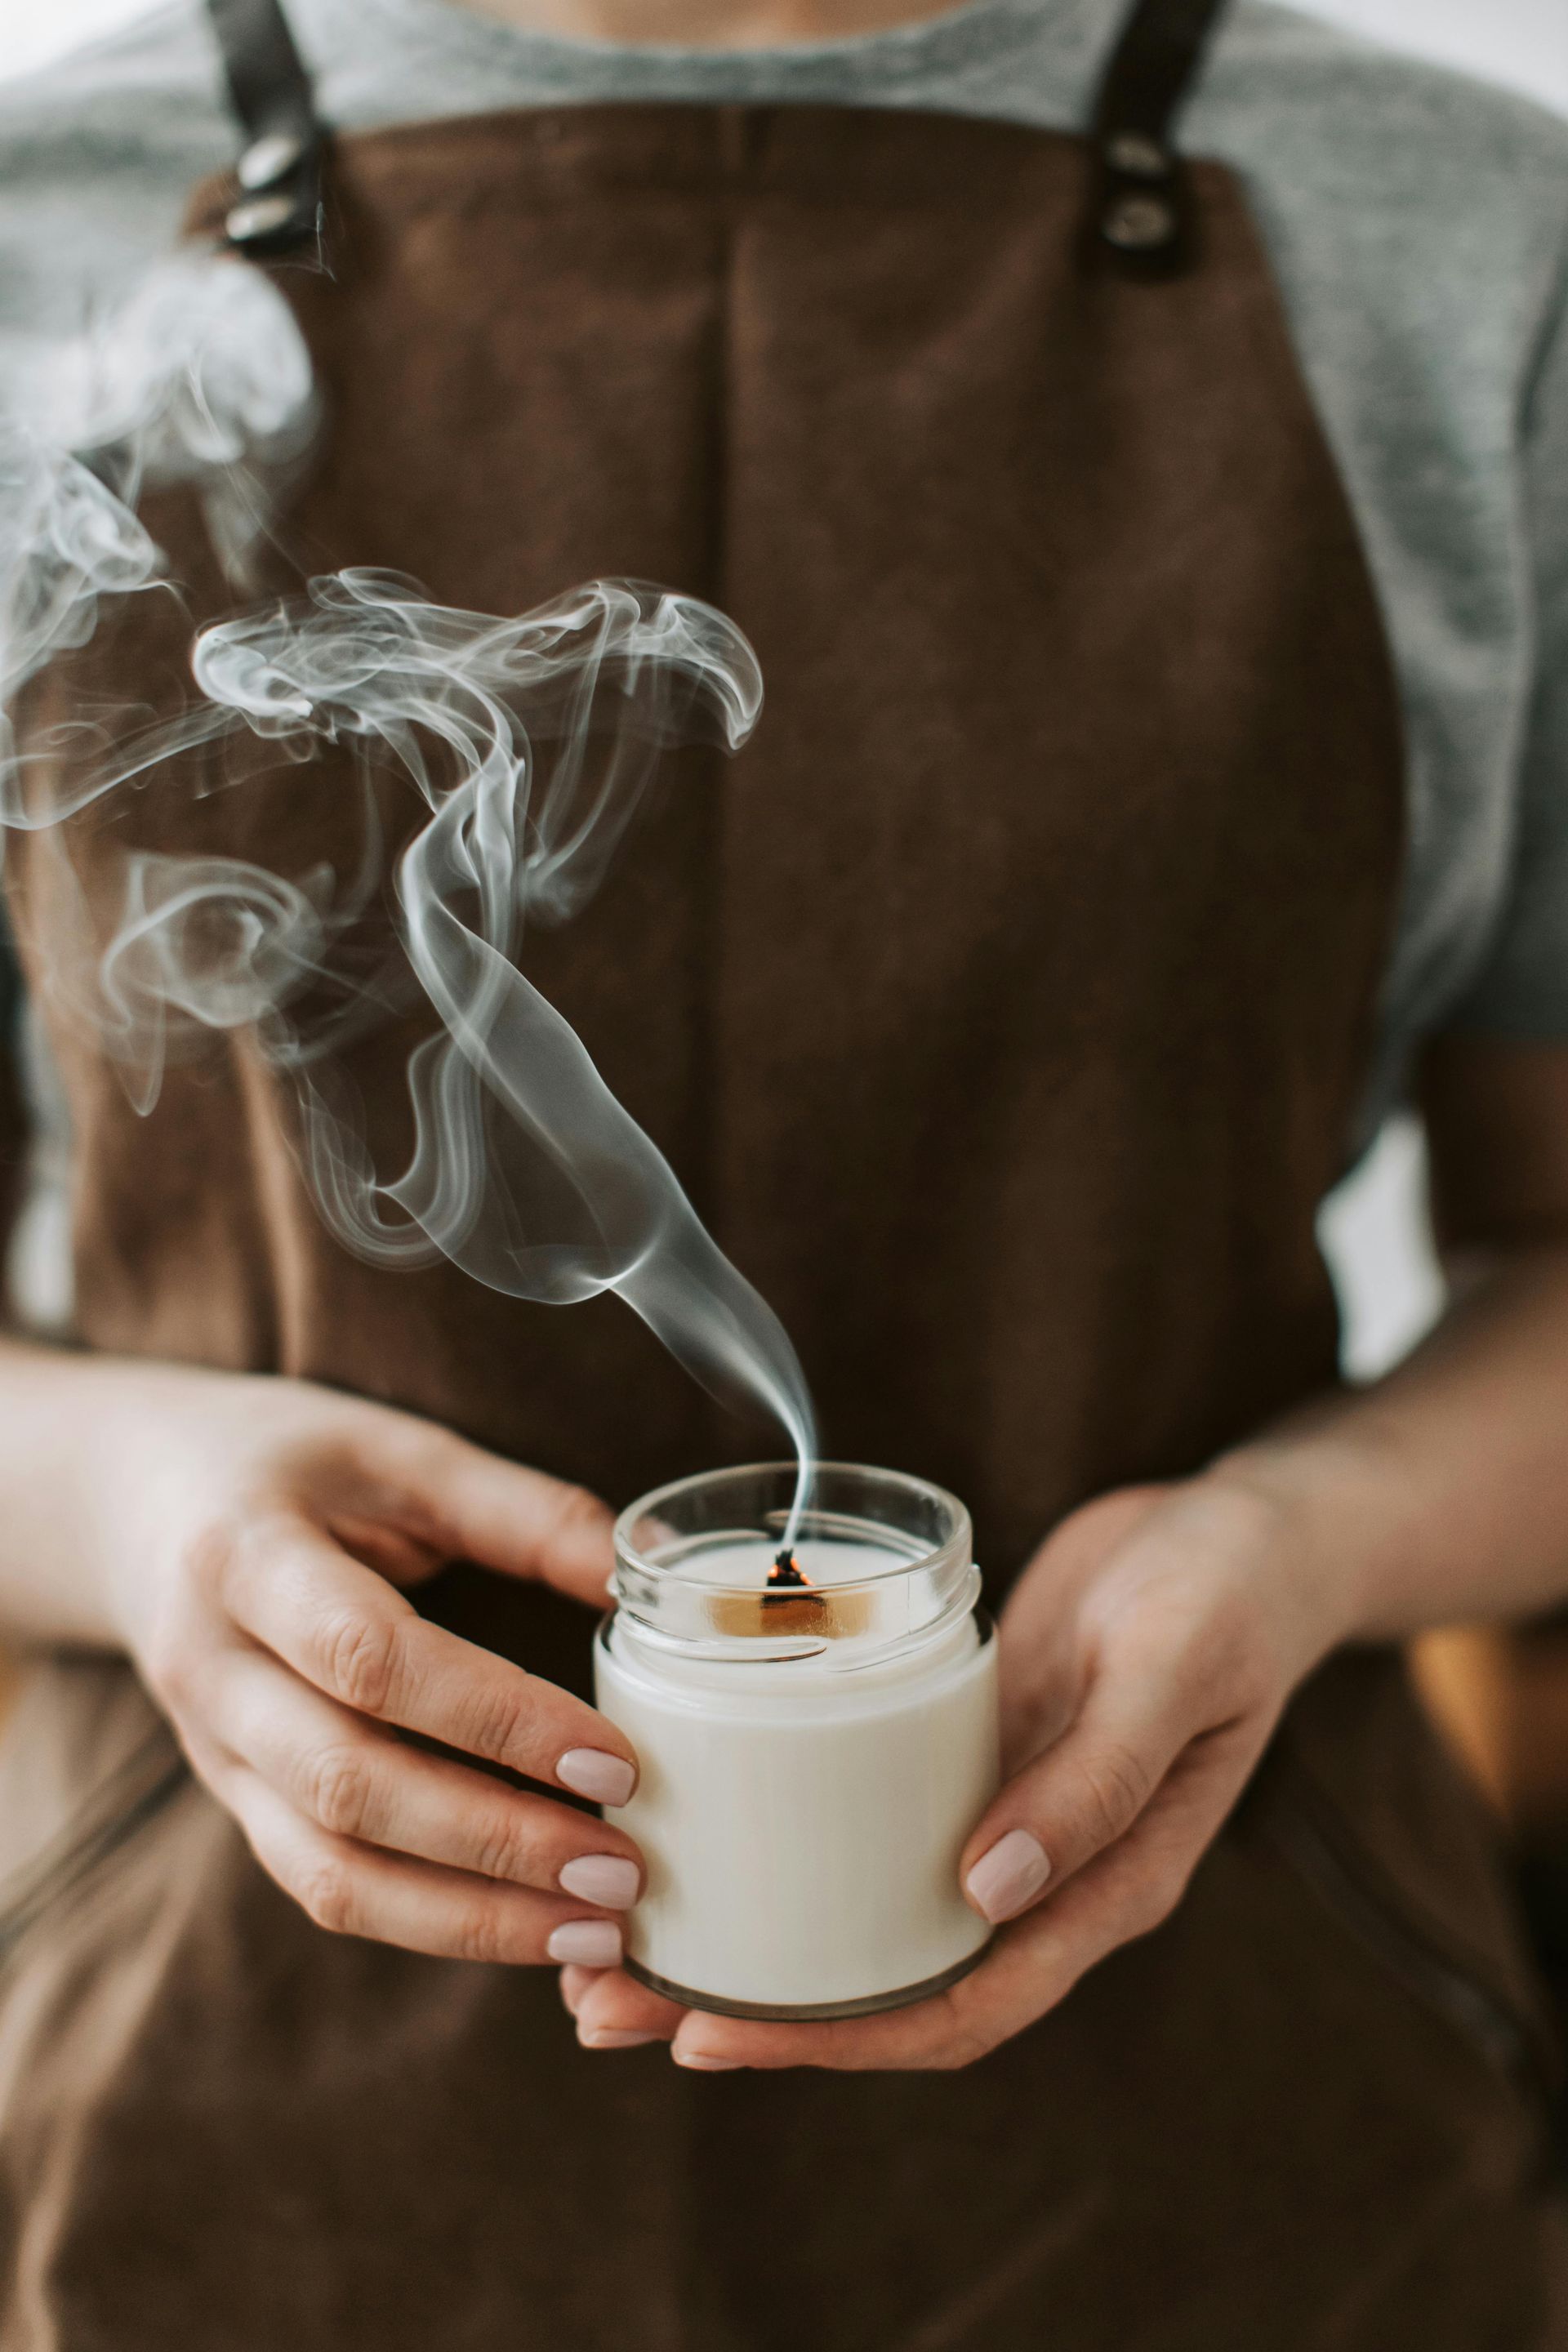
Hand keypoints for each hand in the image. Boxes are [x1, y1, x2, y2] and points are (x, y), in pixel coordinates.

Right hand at [88, 1362, 641, 1968]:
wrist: (134, 1501)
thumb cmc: (284, 1461)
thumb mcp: (395, 1449)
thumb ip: (518, 1509)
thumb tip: (637, 1574)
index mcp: (244, 1559)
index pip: (371, 1658)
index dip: (496, 1718)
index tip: (612, 1758)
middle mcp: (212, 1671)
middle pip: (348, 1787)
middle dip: (495, 1842)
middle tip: (622, 1871)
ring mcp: (214, 1753)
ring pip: (328, 1871)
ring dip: (468, 1917)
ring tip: (593, 1930)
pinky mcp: (234, 1803)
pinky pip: (324, 1885)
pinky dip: (428, 1921)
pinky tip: (526, 1926)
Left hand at [563, 1474, 1346, 2065]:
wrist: (1246, 1532)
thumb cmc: (1228, 1597)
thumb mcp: (1171, 1672)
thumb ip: (1094, 1781)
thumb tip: (987, 1894)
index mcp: (1100, 1891)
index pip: (956, 2008)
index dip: (831, 2040)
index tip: (707, 2035)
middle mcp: (1036, 1877)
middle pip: (880, 1982)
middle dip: (747, 2007)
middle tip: (603, 2004)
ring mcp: (994, 1819)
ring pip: (856, 1912)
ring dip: (741, 1934)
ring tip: (607, 1944)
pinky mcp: (960, 1756)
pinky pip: (858, 1823)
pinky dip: (778, 1841)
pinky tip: (696, 1826)